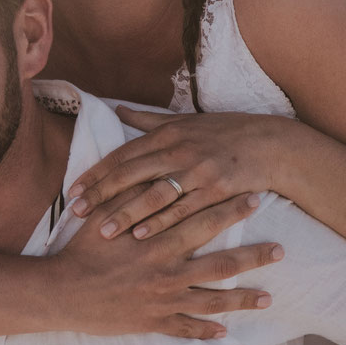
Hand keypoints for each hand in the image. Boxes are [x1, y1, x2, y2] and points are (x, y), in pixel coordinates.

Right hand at [40, 187, 280, 339]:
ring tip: (268, 298)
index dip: (232, 211)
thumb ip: (132, 191)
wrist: (60, 292)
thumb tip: (153, 167)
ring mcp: (163, 300)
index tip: (257, 200)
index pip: (204, 221)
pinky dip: (207, 331)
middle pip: (220, 263)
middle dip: (253, 256)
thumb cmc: (82, 249)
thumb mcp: (105, 213)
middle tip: (282, 250)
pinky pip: (186, 329)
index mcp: (158, 240)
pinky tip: (227, 332)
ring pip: (212, 300)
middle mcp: (167, 271)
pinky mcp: (152, 322)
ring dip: (242, 299)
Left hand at [70, 109, 296, 241]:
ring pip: (154, 194)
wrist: (272, 144)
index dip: (97, 173)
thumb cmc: (227, 133)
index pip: (124, 154)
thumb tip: (118, 109)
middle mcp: (180, 149)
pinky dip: (161, 222)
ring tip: (103, 230)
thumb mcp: (187, 122)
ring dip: (127, 213)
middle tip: (76, 211)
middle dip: (102, 193)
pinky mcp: (217, 189)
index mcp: (169, 133)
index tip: (73, 190)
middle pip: (132, 174)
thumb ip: (149, 120)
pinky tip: (142, 235)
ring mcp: (199, 170)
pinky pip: (183, 209)